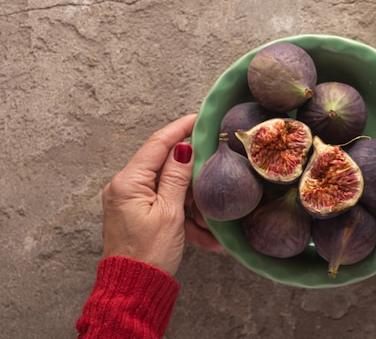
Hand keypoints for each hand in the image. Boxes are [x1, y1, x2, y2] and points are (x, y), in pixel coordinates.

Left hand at [101, 114, 221, 275]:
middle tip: (215, 178)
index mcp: (129, 182)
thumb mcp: (170, 213)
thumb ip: (177, 177)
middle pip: (166, 168)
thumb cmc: (149, 254)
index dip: (180, 128)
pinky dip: (186, 218)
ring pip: (171, 190)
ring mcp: (133, 202)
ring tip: (211, 223)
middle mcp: (126, 188)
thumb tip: (184, 147)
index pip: (158, 144)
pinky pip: (167, 207)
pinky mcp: (140, 216)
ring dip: (193, 204)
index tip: (200, 118)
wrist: (134, 290)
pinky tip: (204, 235)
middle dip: (193, 178)